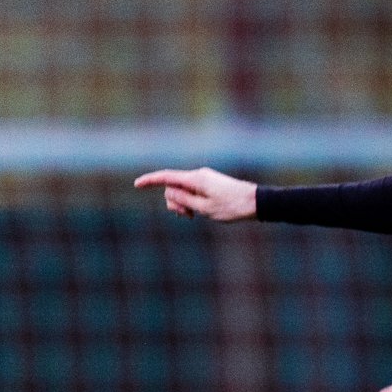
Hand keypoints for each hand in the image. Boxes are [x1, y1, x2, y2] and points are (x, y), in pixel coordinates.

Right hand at [133, 167, 256, 221]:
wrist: (255, 202)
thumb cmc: (231, 207)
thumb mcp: (204, 208)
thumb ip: (184, 200)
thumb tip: (169, 192)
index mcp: (195, 179)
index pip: (167, 177)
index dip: (150, 181)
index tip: (137, 184)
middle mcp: (198, 175)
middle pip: (173, 186)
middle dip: (174, 202)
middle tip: (188, 216)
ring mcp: (204, 178)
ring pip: (182, 190)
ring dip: (183, 204)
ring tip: (196, 216)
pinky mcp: (209, 183)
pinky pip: (192, 191)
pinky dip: (191, 202)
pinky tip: (199, 212)